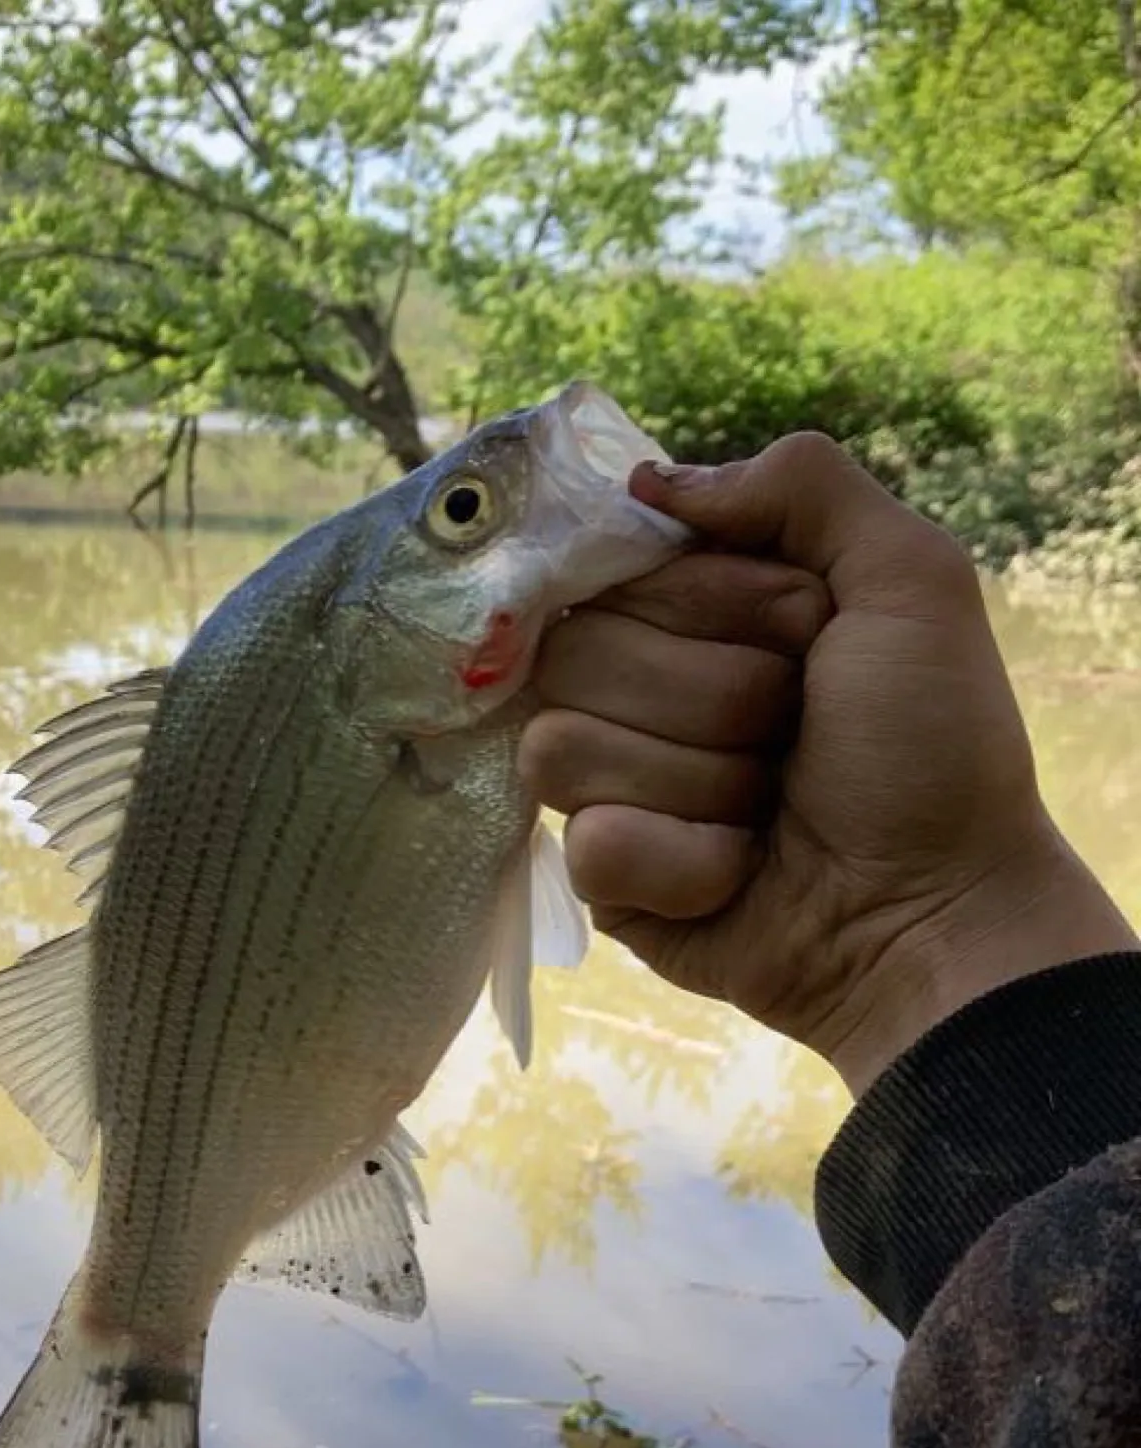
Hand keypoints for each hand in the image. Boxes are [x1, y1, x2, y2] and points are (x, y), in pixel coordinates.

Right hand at [522, 434, 1139, 1095]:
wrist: (938, 912)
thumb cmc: (934, 746)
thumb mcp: (910, 580)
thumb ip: (801, 485)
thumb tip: (647, 481)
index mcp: (693, 611)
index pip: (609, 568)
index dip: (703, 600)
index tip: (797, 631)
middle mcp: (636, 686)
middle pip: (577, 655)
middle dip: (715, 697)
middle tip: (793, 730)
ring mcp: (608, 782)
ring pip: (562, 749)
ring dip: (701, 783)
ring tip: (769, 806)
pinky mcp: (602, 875)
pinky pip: (592, 844)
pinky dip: (686, 862)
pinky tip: (741, 872)